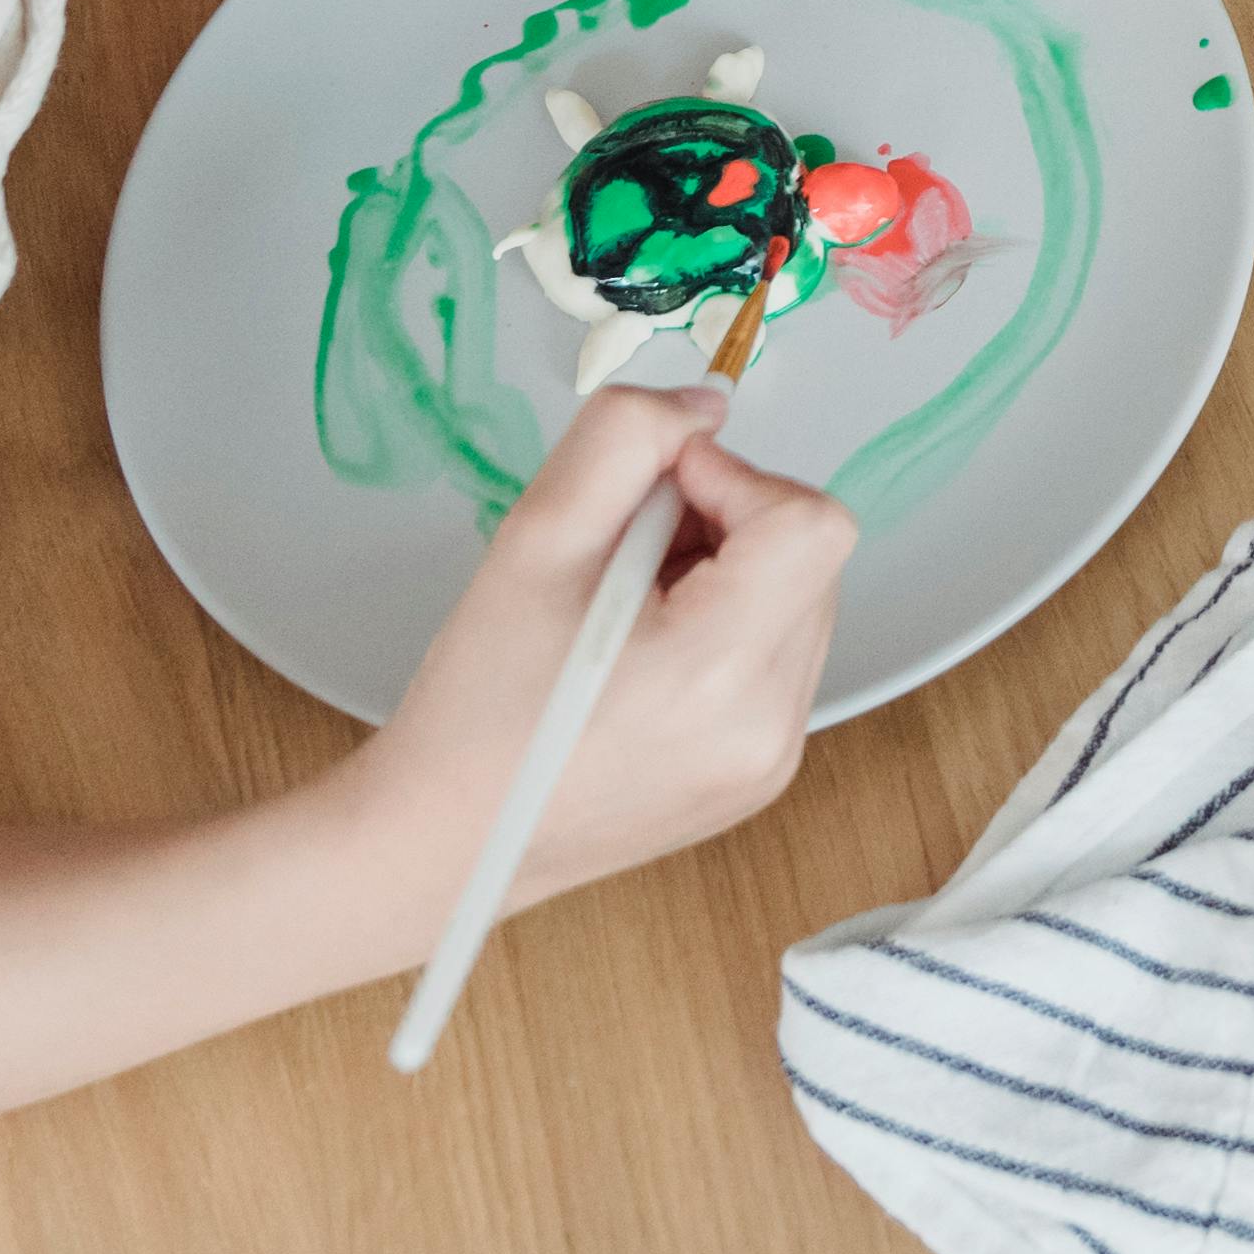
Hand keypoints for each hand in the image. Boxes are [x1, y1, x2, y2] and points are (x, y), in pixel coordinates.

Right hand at [353, 379, 856, 916]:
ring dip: (727, 576)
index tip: (654, 500)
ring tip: (624, 611)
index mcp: (719, 672)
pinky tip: (640, 657)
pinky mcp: (760, 775)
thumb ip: (625, 438)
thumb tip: (707, 408)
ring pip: (798, 603)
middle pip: (811, 558)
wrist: (442, 844)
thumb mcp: (535, 537)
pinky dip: (724, 632)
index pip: (810, 522)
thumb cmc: (476, 704)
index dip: (735, 481)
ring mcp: (773, 758)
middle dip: (726, 526)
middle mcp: (770, 725)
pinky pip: (776, 661)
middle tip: (623, 557)